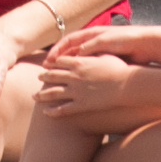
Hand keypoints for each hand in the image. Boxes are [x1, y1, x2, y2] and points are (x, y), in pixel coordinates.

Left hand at [29, 51, 157, 133]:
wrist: (126, 84)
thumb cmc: (118, 68)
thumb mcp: (104, 55)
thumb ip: (92, 52)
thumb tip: (86, 48)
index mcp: (79, 63)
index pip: (59, 61)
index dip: (51, 63)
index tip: (46, 64)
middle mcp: (74, 76)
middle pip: (53, 76)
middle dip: (44, 76)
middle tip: (37, 77)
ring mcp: (76, 91)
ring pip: (53, 93)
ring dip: (42, 95)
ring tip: (34, 96)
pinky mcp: (81, 105)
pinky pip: (63, 109)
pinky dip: (52, 111)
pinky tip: (45, 113)